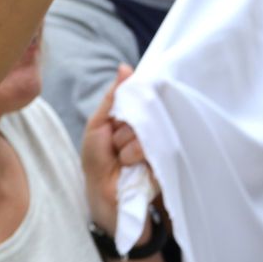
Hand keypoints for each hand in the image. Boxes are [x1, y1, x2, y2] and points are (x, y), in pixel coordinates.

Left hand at [81, 66, 153, 239]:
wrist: (102, 194)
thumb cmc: (97, 160)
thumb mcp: (98, 125)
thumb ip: (113, 98)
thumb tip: (125, 67)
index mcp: (135, 116)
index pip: (142, 96)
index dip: (133, 101)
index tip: (120, 116)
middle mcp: (150, 127)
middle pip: (143, 112)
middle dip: (121, 130)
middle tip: (114, 145)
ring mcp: (159, 144)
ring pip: (145, 131)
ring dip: (126, 147)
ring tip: (122, 160)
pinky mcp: (165, 162)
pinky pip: (152, 149)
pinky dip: (133, 158)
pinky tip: (130, 167)